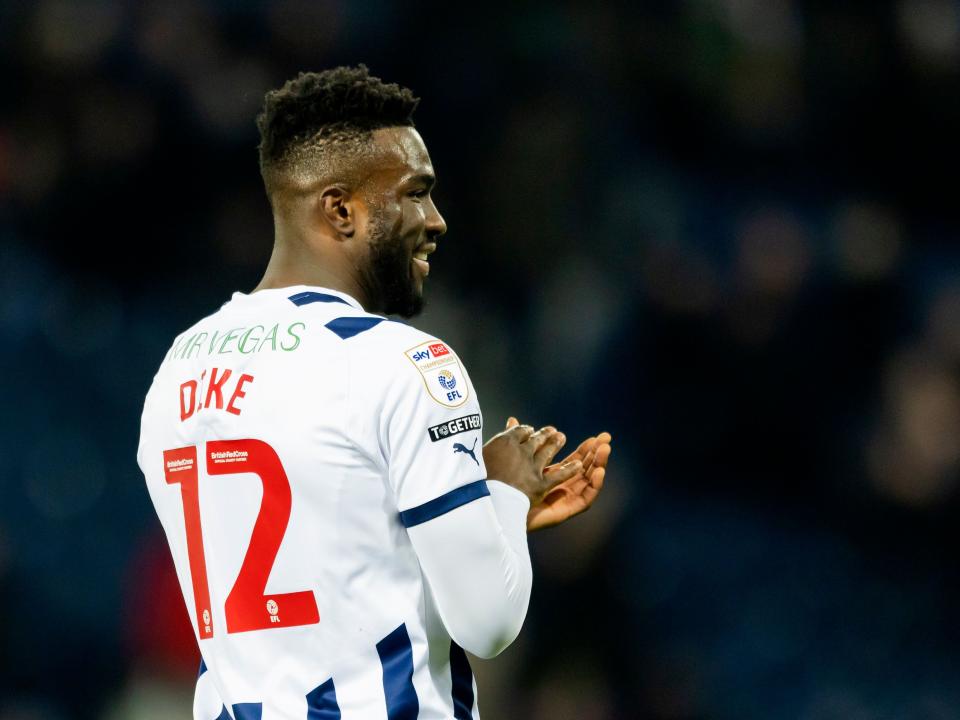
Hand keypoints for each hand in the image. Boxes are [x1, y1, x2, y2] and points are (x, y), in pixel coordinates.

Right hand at [482, 419, 577, 503]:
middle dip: (544, 434)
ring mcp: (532, 467)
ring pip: (548, 452)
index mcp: (504, 442)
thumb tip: (490, 432)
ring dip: (556, 444)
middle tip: (551, 430)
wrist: (484, 500)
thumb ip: (489, 445)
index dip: (524, 430)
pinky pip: (558, 475)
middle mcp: (521, 451)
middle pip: (535, 439)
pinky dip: (569, 469)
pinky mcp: (539, 484)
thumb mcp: (478, 457)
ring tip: (561, 437)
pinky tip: (578, 465)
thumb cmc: (473, 481)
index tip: (528, 430)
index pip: (518, 431)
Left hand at [510, 417, 610, 531]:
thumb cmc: (504, 488)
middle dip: (597, 453)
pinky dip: (595, 485)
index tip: (595, 437)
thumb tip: (513, 419)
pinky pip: (586, 498)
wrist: (501, 510)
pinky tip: (598, 471)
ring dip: (599, 464)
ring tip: (605, 449)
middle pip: (586, 468)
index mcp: (553, 475)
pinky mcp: (567, 510)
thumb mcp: (514, 460)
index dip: (586, 449)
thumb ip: (516, 442)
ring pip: (589, 480)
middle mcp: (562, 487)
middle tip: (605, 438)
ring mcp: (566, 499)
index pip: (575, 460)